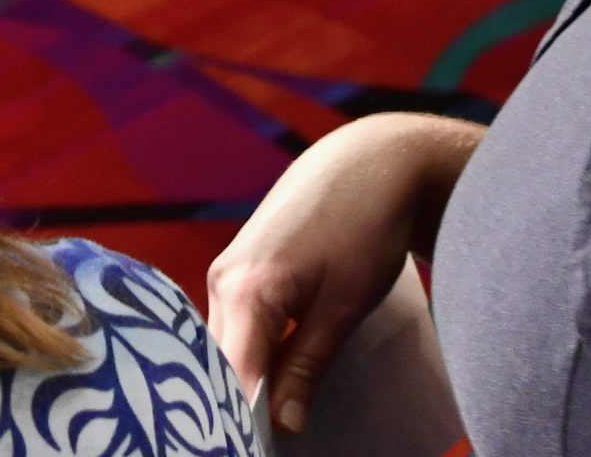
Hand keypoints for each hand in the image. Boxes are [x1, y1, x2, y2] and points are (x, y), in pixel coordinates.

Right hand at [207, 113, 481, 436]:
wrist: (369, 162)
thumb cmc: (364, 228)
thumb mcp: (344, 306)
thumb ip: (306, 366)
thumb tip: (282, 425)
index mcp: (245, 290)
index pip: (230, 378)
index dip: (244, 421)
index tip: (265, 446)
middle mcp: (223, 280)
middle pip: (222, 364)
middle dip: (243, 405)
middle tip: (279, 437)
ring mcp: (228, 271)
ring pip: (229, 345)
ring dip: (250, 379)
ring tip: (281, 414)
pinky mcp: (241, 267)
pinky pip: (237, 325)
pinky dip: (254, 352)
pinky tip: (279, 374)